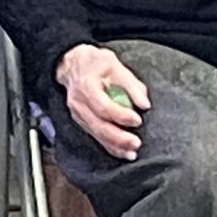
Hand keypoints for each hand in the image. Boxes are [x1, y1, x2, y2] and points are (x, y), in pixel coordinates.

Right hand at [57, 44, 149, 160]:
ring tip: (131, 153)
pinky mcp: (82, 121)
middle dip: (118, 137)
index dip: (120, 115)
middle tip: (136, 143)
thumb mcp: (115, 64)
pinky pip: (96, 136)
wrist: (72, 65)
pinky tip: (122, 152)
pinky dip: (109, 146)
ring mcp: (79, 114)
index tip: (137, 120)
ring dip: (115, 146)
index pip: (103, 106)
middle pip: (99, 125)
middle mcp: (79, 104)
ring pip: (97, 134)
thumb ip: (131, 85)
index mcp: (86, 86)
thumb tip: (145, 104)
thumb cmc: (95, 63)